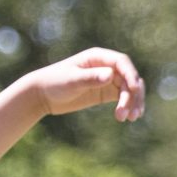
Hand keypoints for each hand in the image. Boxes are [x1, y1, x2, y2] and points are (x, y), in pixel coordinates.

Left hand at [23, 48, 145, 122]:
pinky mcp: (106, 92)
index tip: (134, 89)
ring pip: (129, 89)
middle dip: (132, 95)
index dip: (131, 75)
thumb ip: (90, 78)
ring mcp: (107, 79)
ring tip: (130, 119)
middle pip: (128, 78)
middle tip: (129, 114)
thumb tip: (110, 75)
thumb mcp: (71, 80)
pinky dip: (129, 106)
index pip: (122, 62)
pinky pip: (123, 97)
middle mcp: (106, 66)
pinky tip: (129, 117)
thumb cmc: (54, 82)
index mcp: (97, 57)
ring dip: (133, 102)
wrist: (42, 95)